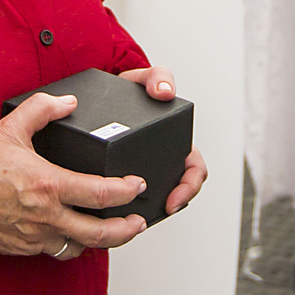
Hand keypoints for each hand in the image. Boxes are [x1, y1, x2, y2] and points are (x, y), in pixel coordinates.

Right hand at [0, 94, 153, 257]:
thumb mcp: (10, 126)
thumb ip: (42, 109)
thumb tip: (69, 102)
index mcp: (49, 184)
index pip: (102, 194)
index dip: (127, 191)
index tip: (138, 186)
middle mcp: (47, 215)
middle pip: (101, 233)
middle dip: (127, 229)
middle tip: (139, 221)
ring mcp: (36, 236)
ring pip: (80, 247)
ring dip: (101, 242)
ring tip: (113, 232)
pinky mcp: (24, 248)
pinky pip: (56, 251)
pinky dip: (71, 245)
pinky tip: (76, 235)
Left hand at [115, 66, 208, 212]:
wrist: (100, 93)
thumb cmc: (129, 90)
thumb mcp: (145, 79)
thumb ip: (158, 78)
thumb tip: (165, 93)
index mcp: (175, 141)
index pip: (194, 170)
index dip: (189, 188)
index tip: (174, 200)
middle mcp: (163, 157)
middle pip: (178, 189)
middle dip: (174, 202)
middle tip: (162, 210)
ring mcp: (143, 167)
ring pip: (154, 197)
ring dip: (151, 208)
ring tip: (137, 216)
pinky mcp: (121, 173)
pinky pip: (129, 196)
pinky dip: (127, 206)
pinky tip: (115, 212)